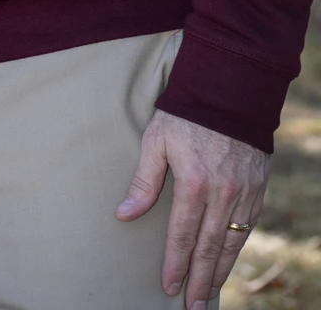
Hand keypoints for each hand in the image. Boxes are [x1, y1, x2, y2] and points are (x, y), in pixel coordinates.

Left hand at [116, 108, 267, 306]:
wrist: (228, 91)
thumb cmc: (184, 114)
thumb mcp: (156, 140)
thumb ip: (143, 181)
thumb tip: (124, 215)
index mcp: (194, 182)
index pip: (182, 235)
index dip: (175, 264)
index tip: (168, 287)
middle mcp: (223, 194)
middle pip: (208, 248)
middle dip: (199, 281)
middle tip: (191, 307)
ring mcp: (243, 194)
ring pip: (231, 244)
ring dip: (219, 272)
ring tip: (207, 295)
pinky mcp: (257, 190)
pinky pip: (247, 229)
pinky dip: (236, 250)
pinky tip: (227, 263)